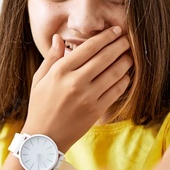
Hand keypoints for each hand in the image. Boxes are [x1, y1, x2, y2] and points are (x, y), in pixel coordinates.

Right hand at [24, 25, 133, 151]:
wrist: (44, 138)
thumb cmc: (40, 107)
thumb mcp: (40, 79)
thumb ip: (52, 57)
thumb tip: (59, 37)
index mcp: (60, 71)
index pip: (88, 47)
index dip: (105, 37)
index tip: (115, 31)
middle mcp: (75, 82)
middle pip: (104, 57)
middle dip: (119, 45)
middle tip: (127, 40)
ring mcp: (87, 97)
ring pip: (114, 73)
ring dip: (125, 61)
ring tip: (129, 55)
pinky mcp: (96, 111)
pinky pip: (116, 91)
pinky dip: (124, 81)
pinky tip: (126, 75)